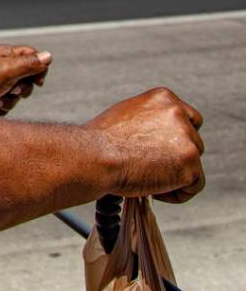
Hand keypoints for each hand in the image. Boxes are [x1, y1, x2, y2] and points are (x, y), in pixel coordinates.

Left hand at [0, 44, 51, 113]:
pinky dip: (0, 107)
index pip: (34, 57)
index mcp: (7, 54)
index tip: (37, 82)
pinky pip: (6, 104)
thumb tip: (49, 56)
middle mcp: (3, 66)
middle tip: (12, 90)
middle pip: (28, 78)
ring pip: (17, 94)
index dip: (39, 70)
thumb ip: (29, 65)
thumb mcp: (7, 71)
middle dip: (22, 89)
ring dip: (9, 101)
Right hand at [86, 87, 204, 203]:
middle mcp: (178, 113)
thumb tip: (158, 137)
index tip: (161, 151)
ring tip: (147, 178)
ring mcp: (187, 137)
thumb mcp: (126, 115)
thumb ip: (150, 120)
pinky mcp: (189, 162)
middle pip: (194, 142)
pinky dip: (176, 193)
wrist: (95, 156)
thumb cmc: (101, 141)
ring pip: (194, 165)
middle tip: (150, 167)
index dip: (176, 139)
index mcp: (163, 97)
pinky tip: (154, 190)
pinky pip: (194, 186)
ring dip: (175, 175)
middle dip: (176, 158)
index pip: (189, 118)